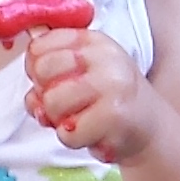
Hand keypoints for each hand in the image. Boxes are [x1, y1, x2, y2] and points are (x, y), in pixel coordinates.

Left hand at [24, 26, 154, 158]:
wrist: (148, 126)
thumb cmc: (107, 98)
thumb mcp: (83, 71)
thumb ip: (51, 67)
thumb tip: (31, 85)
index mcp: (93, 41)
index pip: (39, 46)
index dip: (35, 69)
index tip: (52, 80)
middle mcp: (105, 57)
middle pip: (42, 71)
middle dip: (45, 95)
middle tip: (66, 104)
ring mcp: (112, 85)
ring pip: (52, 103)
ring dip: (59, 120)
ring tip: (80, 119)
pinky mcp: (114, 116)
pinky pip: (68, 133)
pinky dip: (73, 139)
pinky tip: (91, 132)